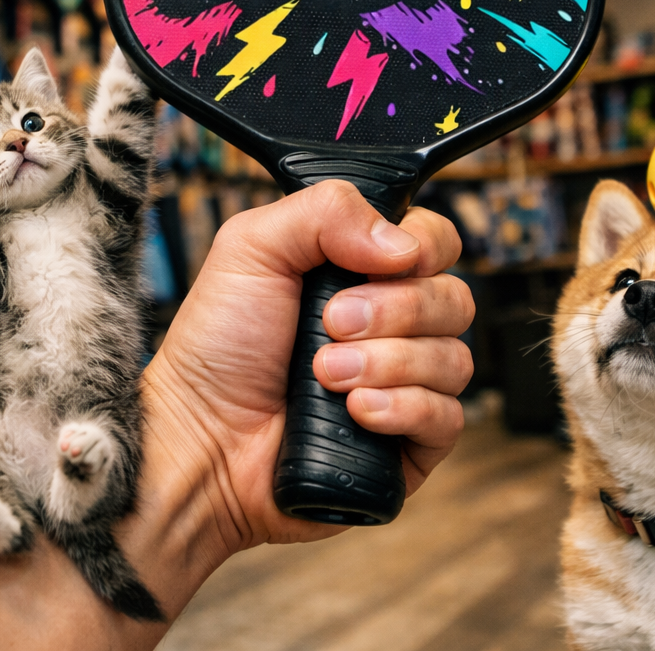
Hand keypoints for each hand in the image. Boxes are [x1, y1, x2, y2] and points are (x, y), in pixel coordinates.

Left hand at [140, 180, 473, 556]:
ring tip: (325, 375)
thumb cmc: (218, 348)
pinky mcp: (411, 444)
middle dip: (392, 311)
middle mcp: (395, 327)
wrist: (199, 437)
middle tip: (329, 324)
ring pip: (453, 358)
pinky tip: (357, 411)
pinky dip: (403, 408)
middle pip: (454, 299)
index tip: (383, 262)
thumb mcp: (252, 248)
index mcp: (366, 273)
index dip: (425, 247)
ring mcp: (407, 386)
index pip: (438, 244)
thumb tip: (402, 241)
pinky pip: (449, 417)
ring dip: (387, 363)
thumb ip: (325, 211)